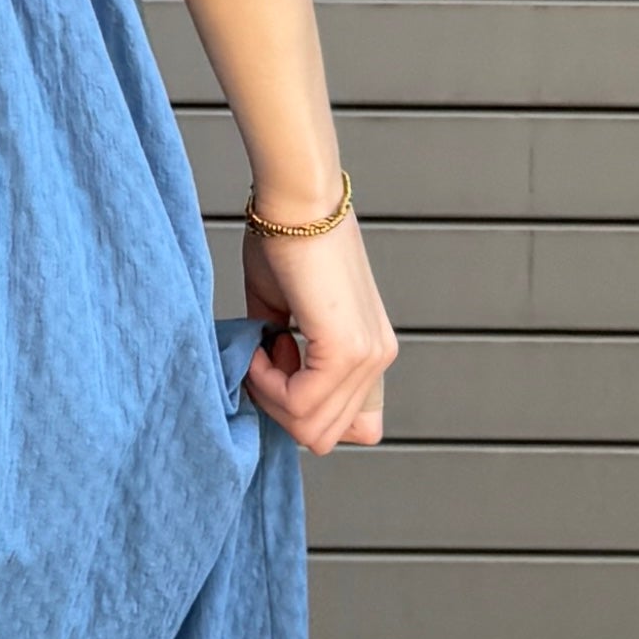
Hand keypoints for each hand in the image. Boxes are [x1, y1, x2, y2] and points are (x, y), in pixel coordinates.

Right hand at [240, 204, 393, 455]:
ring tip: (259, 348)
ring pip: (311, 428)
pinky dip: (266, 383)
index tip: (274, 366)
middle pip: (323, 435)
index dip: (302, 411)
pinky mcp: (347, 349)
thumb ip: (283, 356)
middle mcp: (378, 359)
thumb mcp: (284, 313)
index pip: (354, 429)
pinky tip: (260, 346)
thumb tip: (263, 385)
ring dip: (270, 396)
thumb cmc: (286, 240)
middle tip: (259, 360)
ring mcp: (368, 357)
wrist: (295, 203)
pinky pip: (300, 402)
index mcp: (371, 352)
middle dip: (278, 408)